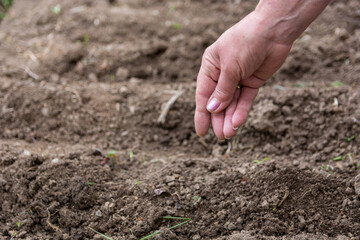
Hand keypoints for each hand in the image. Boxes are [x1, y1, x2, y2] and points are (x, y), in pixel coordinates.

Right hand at [194, 12, 291, 139]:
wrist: (274, 31)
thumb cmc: (246, 42)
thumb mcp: (230, 67)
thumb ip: (222, 90)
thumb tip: (212, 110)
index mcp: (210, 66)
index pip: (203, 94)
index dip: (201, 114)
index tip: (201, 132)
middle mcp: (222, 73)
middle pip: (218, 101)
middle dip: (219, 119)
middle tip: (221, 137)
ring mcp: (238, 78)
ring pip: (232, 103)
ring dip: (230, 118)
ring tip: (229, 134)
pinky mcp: (253, 81)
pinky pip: (245, 99)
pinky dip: (242, 110)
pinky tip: (238, 122)